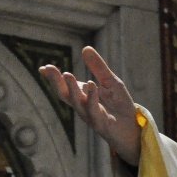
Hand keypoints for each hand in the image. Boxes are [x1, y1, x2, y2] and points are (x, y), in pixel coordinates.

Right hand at [40, 46, 140, 165]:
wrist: (132, 128)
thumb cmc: (119, 105)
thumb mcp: (110, 82)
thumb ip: (98, 68)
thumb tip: (85, 48)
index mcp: (82, 97)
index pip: (64, 87)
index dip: (53, 78)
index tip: (43, 67)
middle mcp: (83, 107)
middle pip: (66, 95)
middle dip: (57, 82)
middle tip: (49, 69)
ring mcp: (92, 116)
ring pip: (78, 104)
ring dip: (72, 89)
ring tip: (67, 74)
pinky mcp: (103, 124)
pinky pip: (95, 112)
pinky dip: (92, 99)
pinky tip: (91, 86)